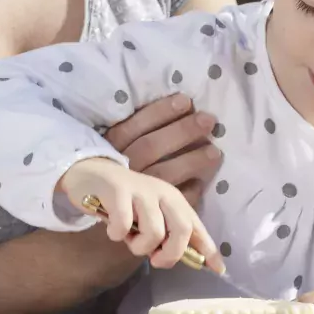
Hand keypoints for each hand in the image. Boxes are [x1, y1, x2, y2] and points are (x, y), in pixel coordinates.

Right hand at [59, 157, 224, 272]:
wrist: (91, 174)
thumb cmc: (125, 202)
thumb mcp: (151, 215)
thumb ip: (169, 234)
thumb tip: (196, 260)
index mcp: (174, 200)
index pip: (197, 227)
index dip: (208, 250)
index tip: (218, 269)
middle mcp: (163, 193)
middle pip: (182, 229)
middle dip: (171, 254)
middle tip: (155, 259)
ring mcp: (141, 191)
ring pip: (154, 232)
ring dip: (139, 246)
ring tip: (128, 239)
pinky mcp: (118, 191)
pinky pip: (124, 225)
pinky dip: (117, 235)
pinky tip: (112, 230)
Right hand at [103, 93, 222, 206]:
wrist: (98, 203)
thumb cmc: (118, 169)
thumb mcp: (123, 147)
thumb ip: (143, 132)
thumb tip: (184, 107)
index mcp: (113, 148)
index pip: (135, 126)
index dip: (160, 112)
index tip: (185, 100)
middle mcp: (121, 168)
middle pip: (151, 146)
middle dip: (182, 131)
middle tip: (208, 120)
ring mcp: (131, 190)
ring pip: (162, 175)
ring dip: (191, 161)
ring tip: (215, 152)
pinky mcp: (139, 213)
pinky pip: (166, 202)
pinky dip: (185, 192)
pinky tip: (201, 184)